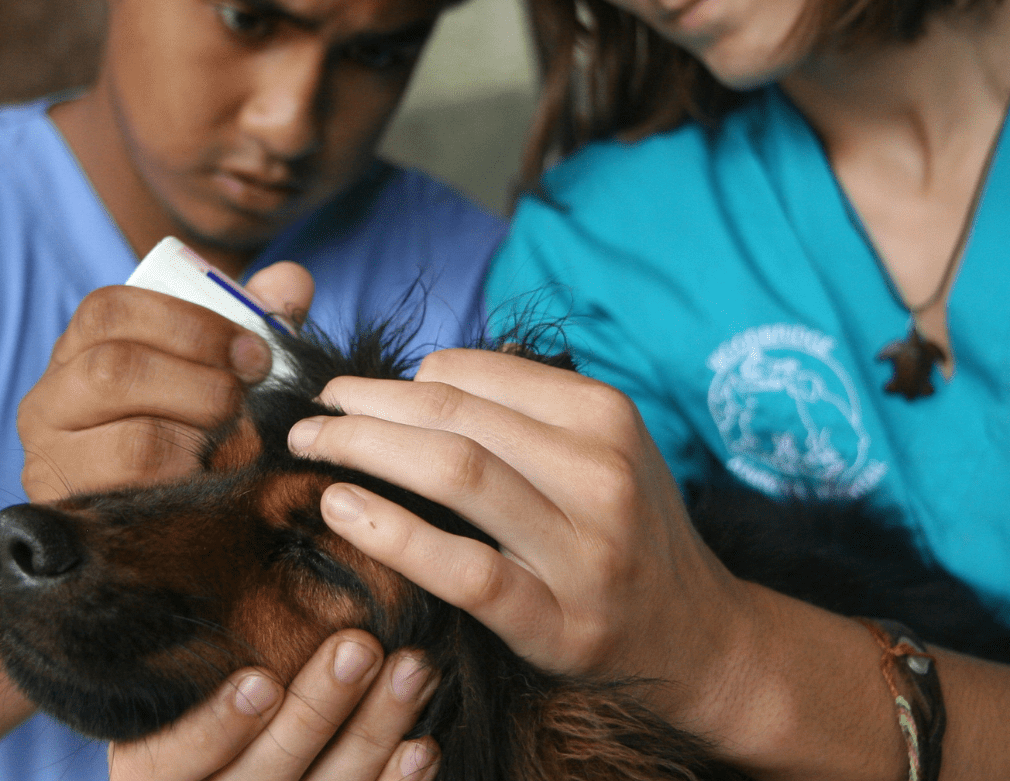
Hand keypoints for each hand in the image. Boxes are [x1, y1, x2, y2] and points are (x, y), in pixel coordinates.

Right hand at [17, 263, 313, 502]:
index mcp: (75, 350)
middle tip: (247, 399)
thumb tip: (290, 280)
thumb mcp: (210, 367)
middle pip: (114, 371)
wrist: (146, 532)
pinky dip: (192, 489)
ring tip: (235, 445)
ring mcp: (50, 465)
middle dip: (202, 384)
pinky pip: (144, 504)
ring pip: (133, 445)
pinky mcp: (72, 521)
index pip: (110, 311)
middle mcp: (47, 404)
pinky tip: (214, 483)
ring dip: (203, 442)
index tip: (252, 351)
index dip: (190, 324)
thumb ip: (249, 321)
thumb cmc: (181, 428)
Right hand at [110, 631, 440, 780]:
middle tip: (360, 646)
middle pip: (265, 775)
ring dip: (374, 732)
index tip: (259, 680)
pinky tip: (425, 744)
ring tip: (412, 669)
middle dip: (317, 711)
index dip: (217, 725)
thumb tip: (200, 531)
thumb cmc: (187, 708)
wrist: (229, 777)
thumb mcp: (161, 679)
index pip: (175, 759)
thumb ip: (181, 635)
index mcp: (151, 772)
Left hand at [288, 348, 755, 719]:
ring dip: (364, 450)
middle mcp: (600, 473)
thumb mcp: (603, 449)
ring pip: (455, 474)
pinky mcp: (556, 619)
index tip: (355, 391)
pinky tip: (341, 510)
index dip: (399, 378)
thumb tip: (414, 382)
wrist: (697, 637)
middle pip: (453, 415)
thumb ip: (524, 412)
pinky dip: (392, 533)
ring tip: (311, 448)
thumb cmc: (627, 531)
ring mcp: (582, 549)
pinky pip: (462, 569)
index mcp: (605, 415)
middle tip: (311, 412)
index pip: (473, 373)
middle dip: (364, 404)